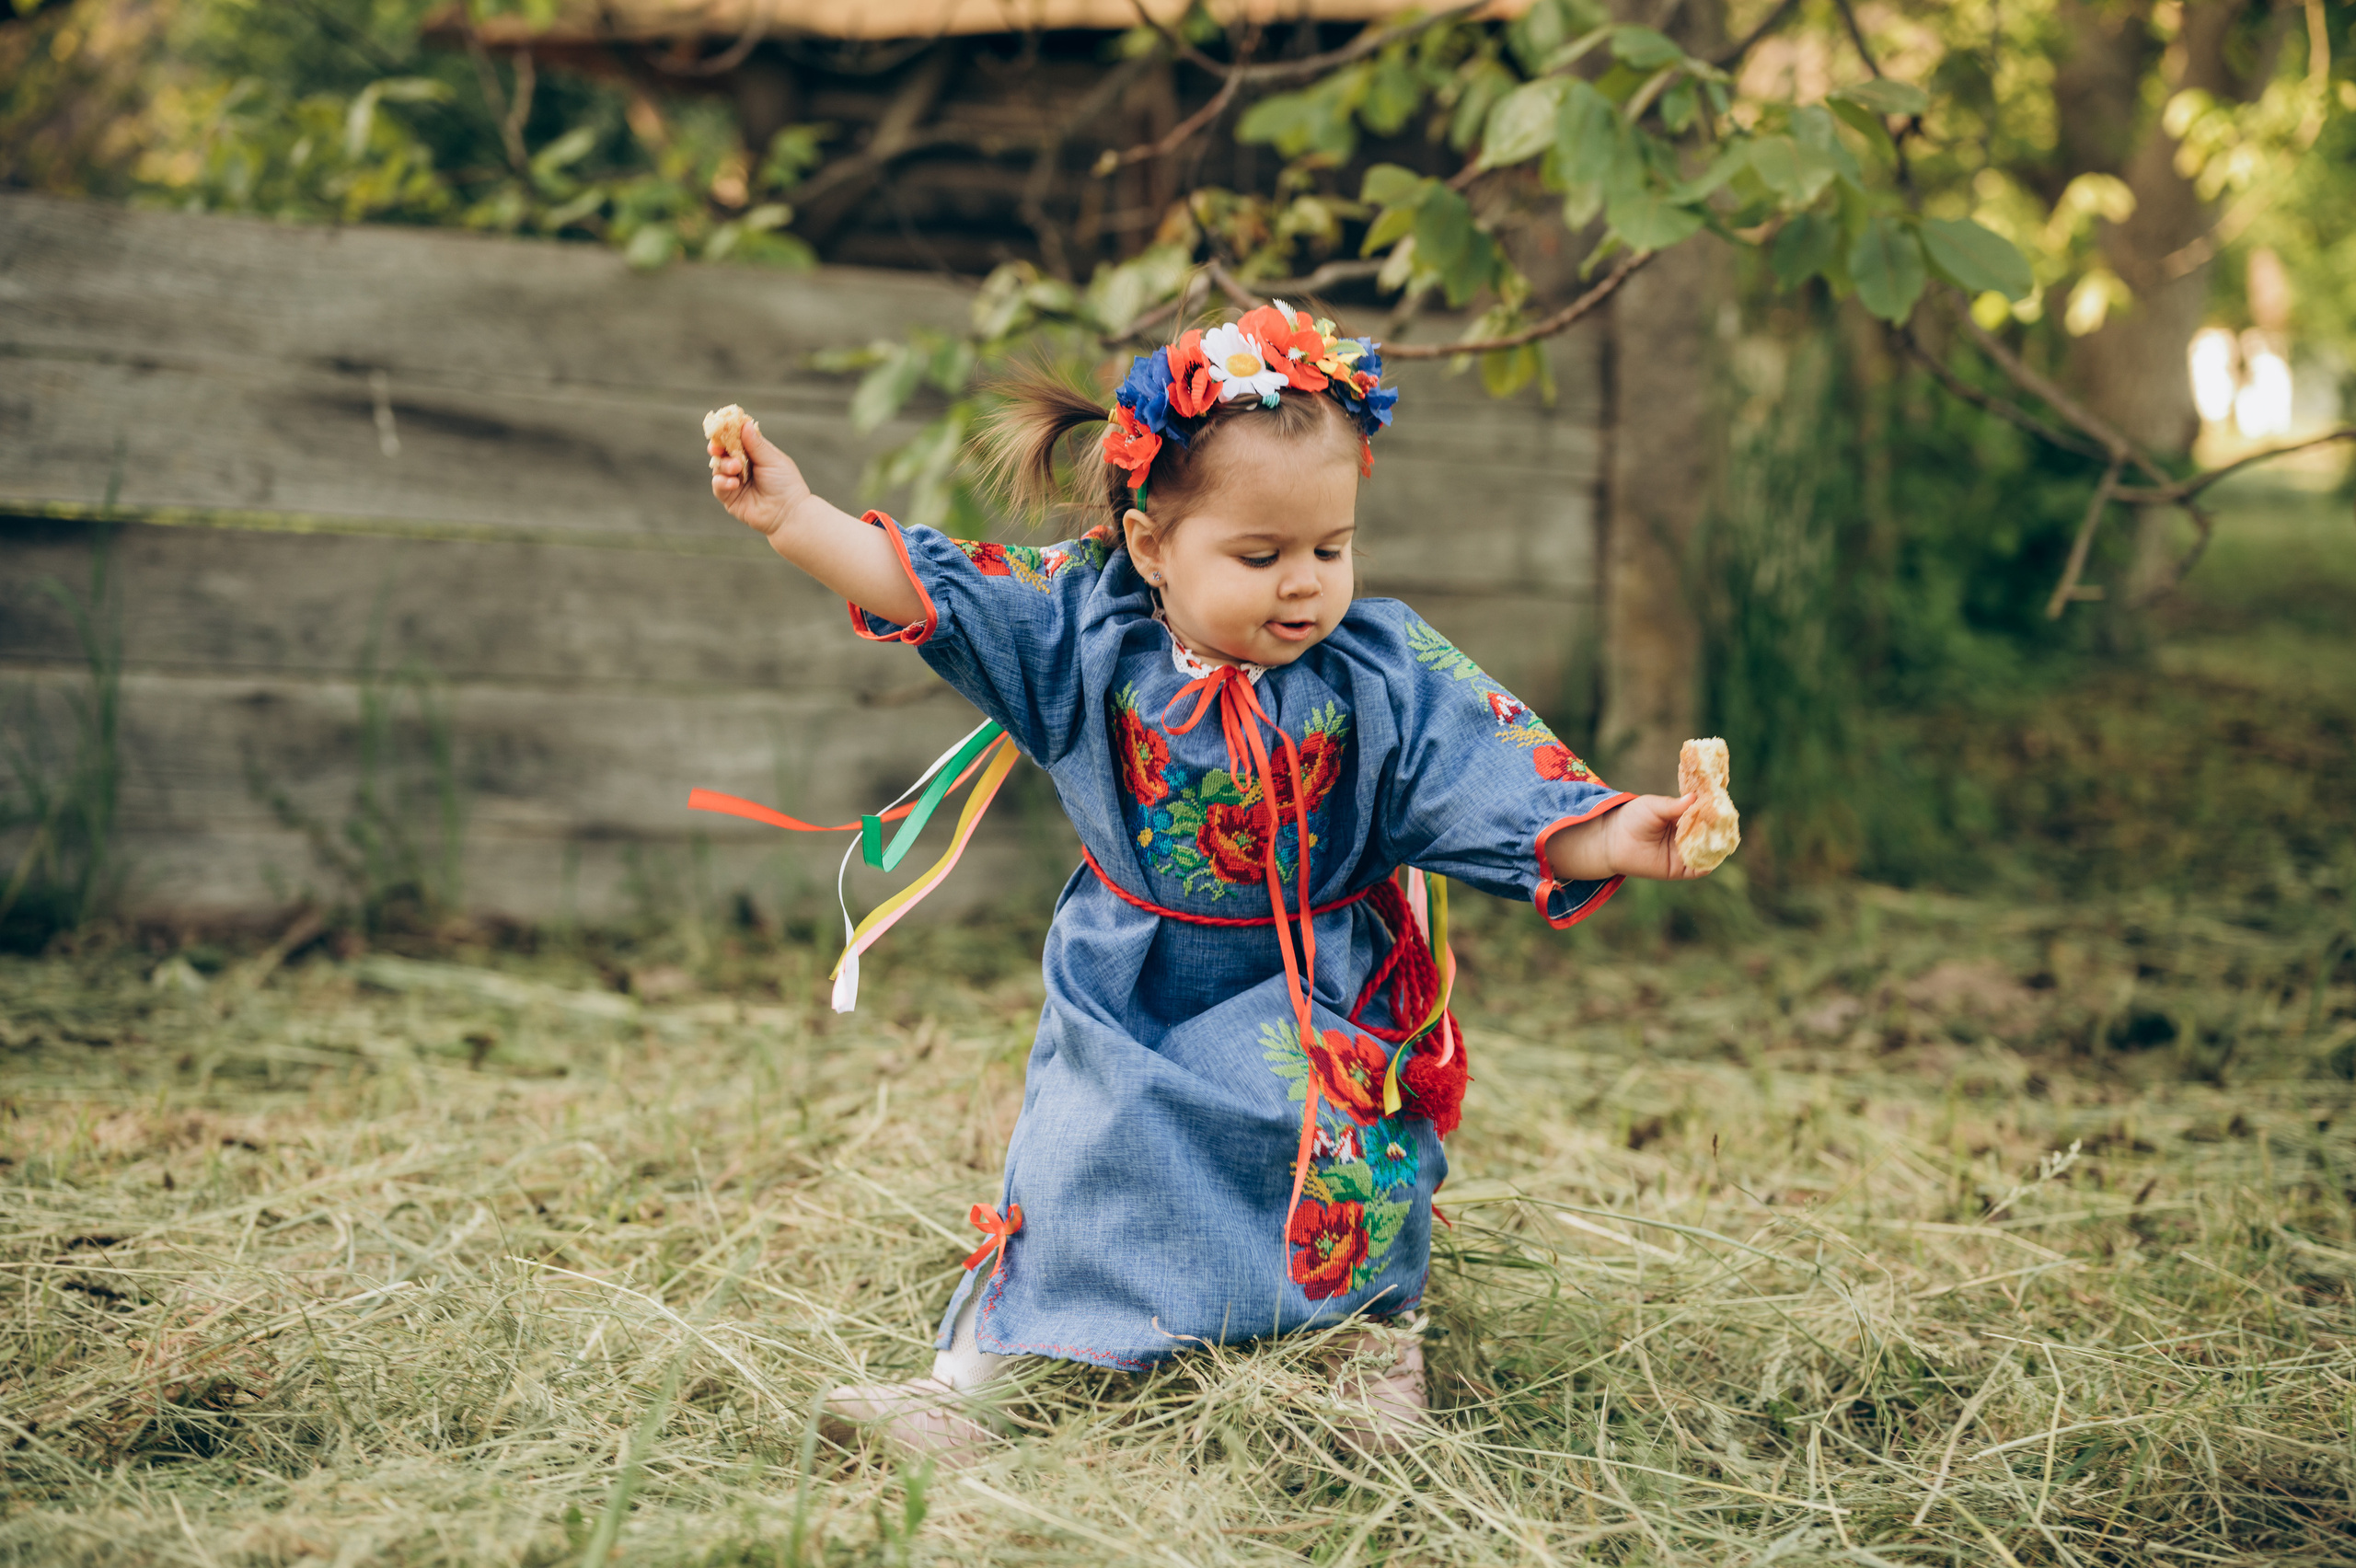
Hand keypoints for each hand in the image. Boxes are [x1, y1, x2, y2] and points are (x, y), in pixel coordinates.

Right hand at [709, 418, 812, 537]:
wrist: (789, 513)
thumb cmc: (786, 484)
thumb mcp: (772, 460)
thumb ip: (756, 444)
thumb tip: (745, 424)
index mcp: (754, 454)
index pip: (736, 439)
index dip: (727, 433)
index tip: (720, 427)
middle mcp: (742, 466)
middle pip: (723, 452)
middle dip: (718, 448)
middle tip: (717, 448)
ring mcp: (734, 481)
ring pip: (718, 467)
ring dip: (724, 465)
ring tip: (736, 468)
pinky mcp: (730, 497)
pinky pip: (718, 486)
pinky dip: (722, 482)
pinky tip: (734, 483)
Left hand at [1543, 793, 1711, 883]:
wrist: (1613, 839)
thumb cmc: (1633, 817)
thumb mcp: (1655, 806)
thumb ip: (1674, 805)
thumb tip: (1695, 797)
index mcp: (1684, 818)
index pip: (1706, 814)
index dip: (1715, 809)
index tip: (1724, 802)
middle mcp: (1688, 836)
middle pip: (1711, 833)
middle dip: (1719, 828)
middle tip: (1728, 819)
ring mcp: (1685, 853)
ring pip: (1708, 851)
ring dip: (1717, 845)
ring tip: (1723, 836)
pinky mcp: (1679, 869)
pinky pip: (1699, 868)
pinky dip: (1708, 862)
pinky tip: (1712, 854)